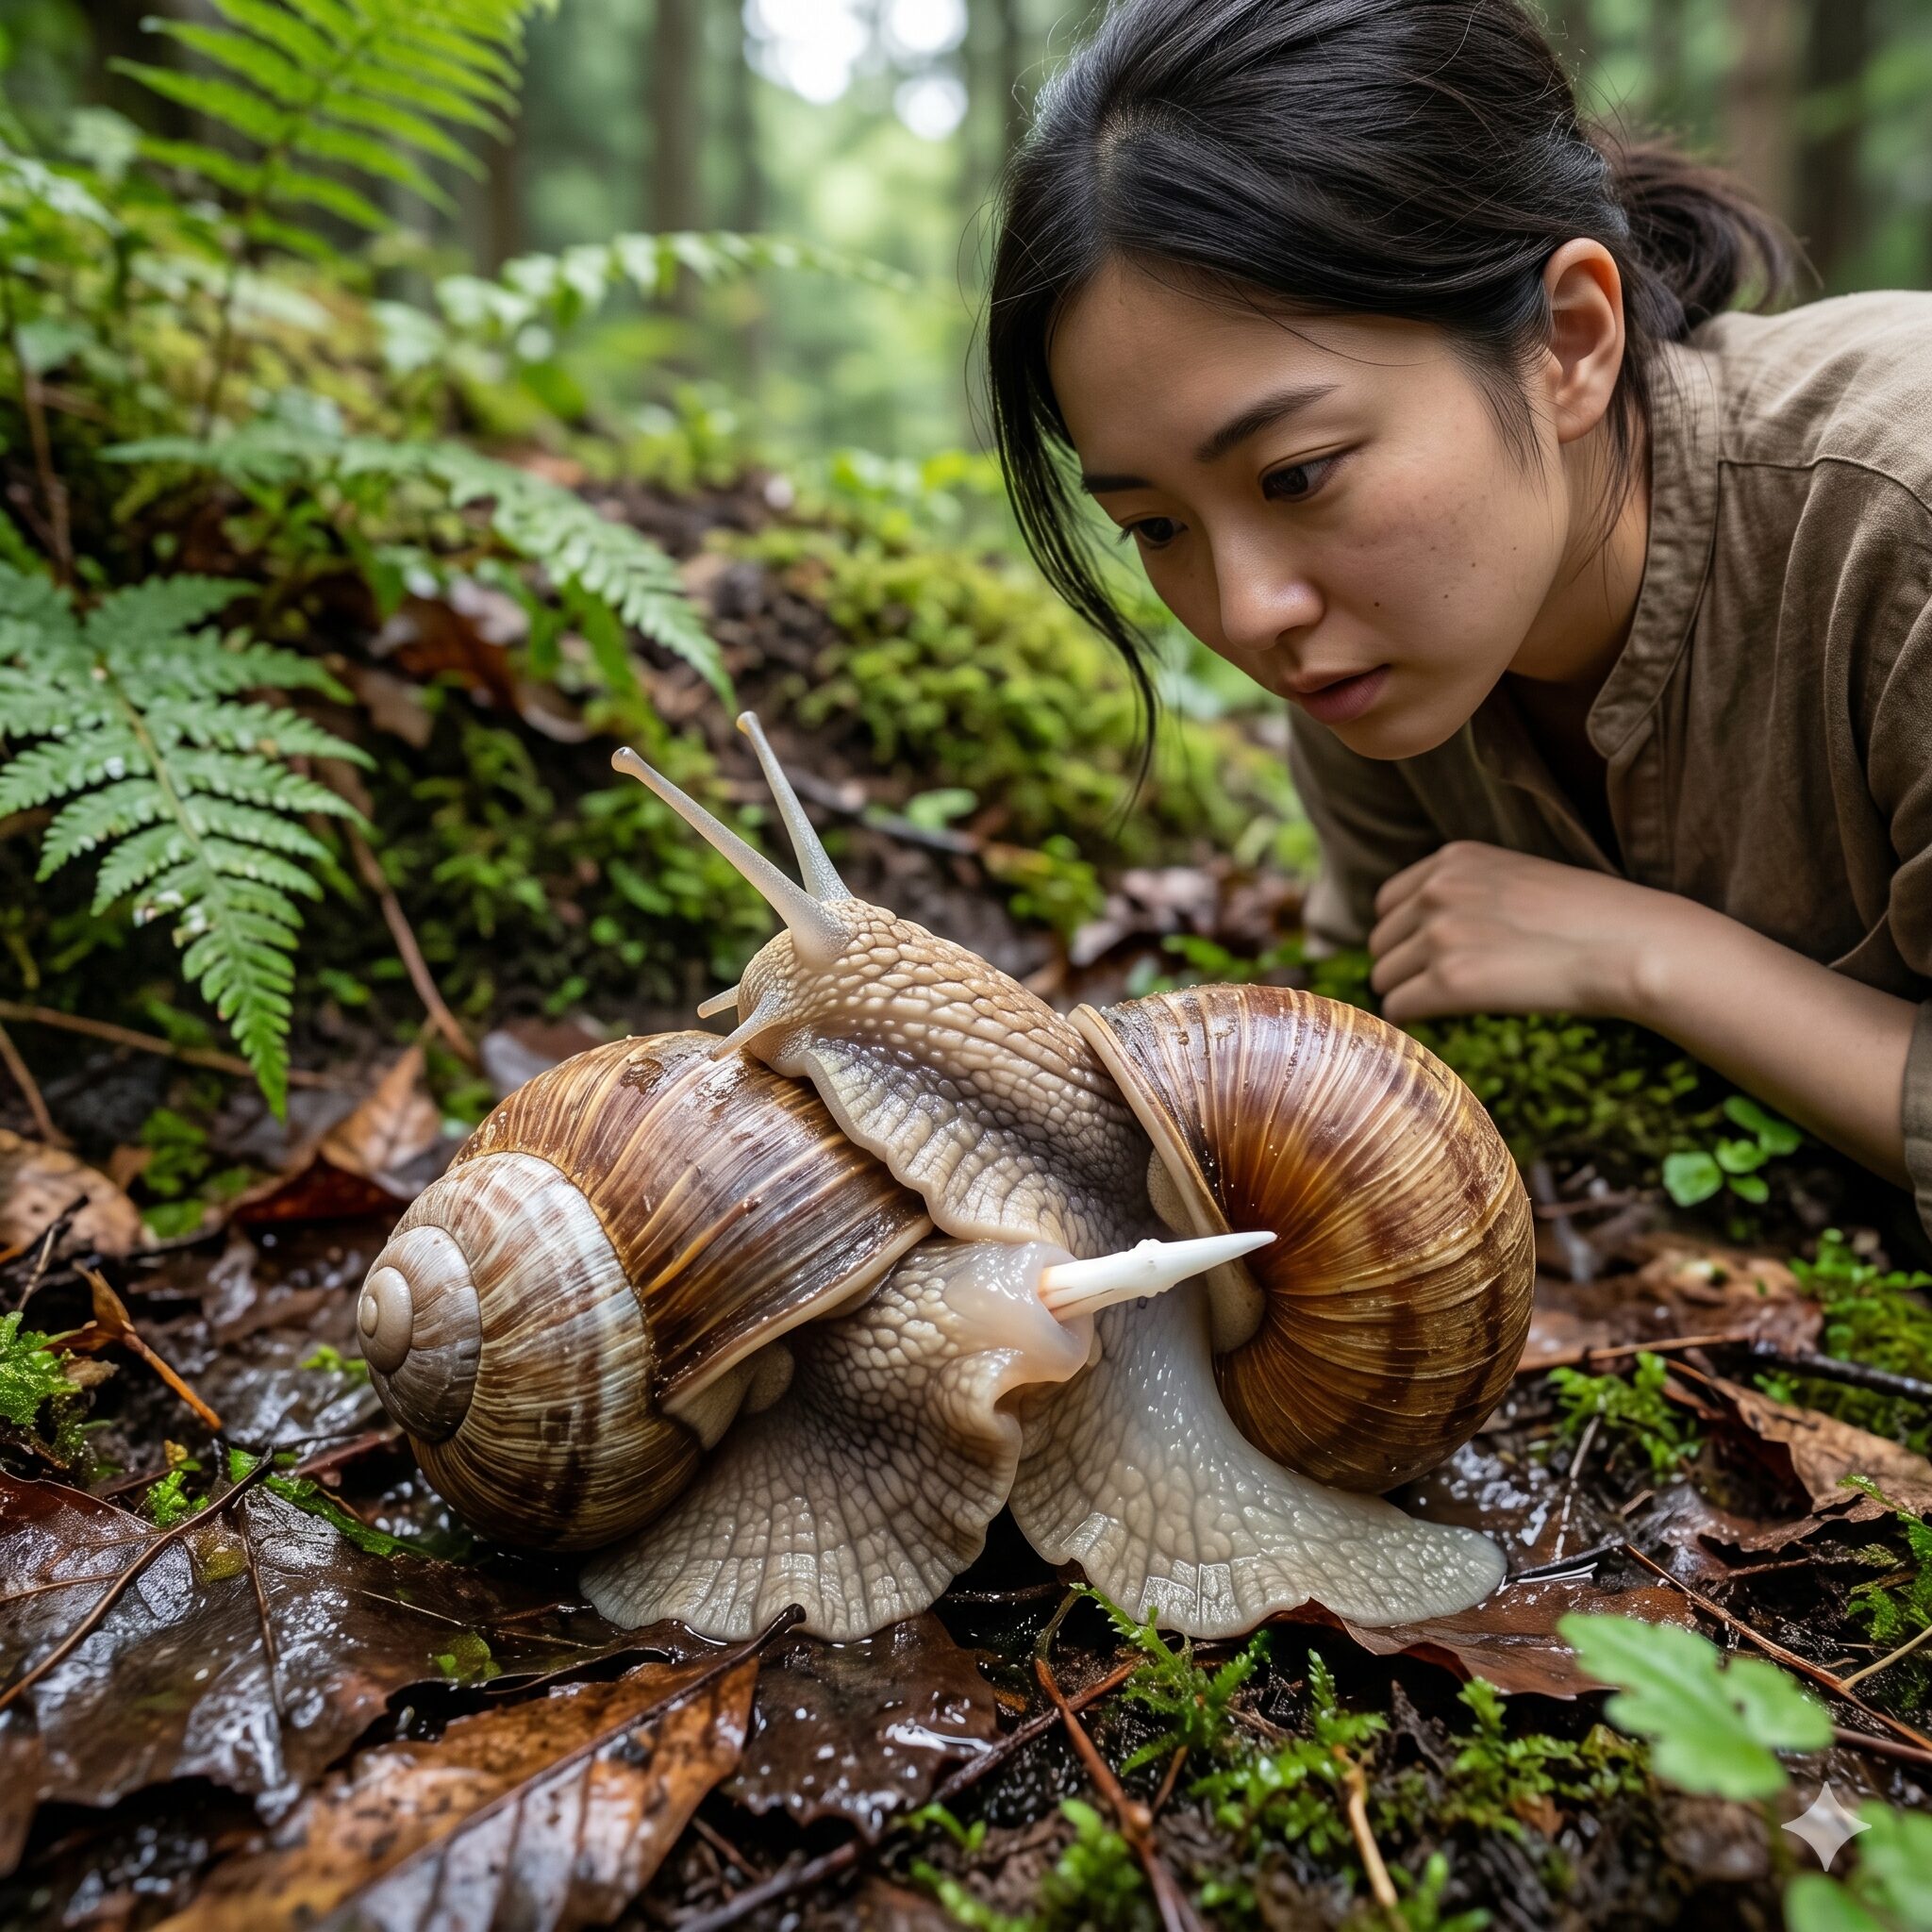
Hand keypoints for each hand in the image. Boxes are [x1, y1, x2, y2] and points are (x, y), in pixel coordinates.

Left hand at [1366, 841, 1675, 1023]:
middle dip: (1404, 967)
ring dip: (1409, 994)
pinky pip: (1398, 1009)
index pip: (1388, 903)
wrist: (1630, 944)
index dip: (1405, 935)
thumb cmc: (1590, 918)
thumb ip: (1468, 892)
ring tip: (1450, 1005)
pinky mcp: (1450, 982)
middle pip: (1381, 942)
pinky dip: (1414, 1021)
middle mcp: (1437, 890)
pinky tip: (1442, 1024)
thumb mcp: (1518, 878)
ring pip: (1384, 977)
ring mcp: (1439, 935)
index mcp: (1452, 859)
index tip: (1430, 957)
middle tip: (1444, 988)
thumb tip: (1429, 932)